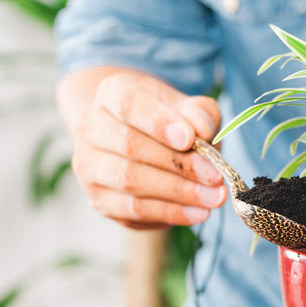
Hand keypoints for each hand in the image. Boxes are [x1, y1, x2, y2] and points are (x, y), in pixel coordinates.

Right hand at [59, 67, 226, 229]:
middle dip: (179, 164)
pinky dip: (170, 212)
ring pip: (131, 181)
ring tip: (214, 197)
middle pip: (131, 146)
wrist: (143, 141)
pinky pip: (133, 210)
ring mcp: (90, 166)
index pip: (130, 104)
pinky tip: (198, 213)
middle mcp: (91, 127)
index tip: (189, 139)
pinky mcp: (100, 199)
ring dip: (178, 193)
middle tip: (216, 176)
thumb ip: (199, 112)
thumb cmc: (169, 121)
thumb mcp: (188, 107)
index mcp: (111, 93)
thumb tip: (202, 130)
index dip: (159, 123)